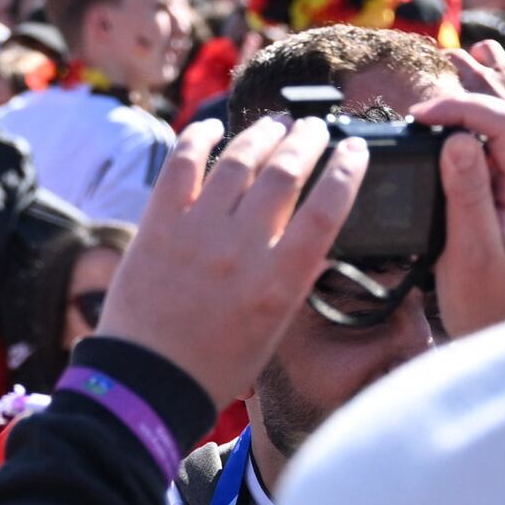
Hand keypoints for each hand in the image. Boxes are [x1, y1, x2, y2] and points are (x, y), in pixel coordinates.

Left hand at [94, 113, 357, 409]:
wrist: (148, 381)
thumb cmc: (215, 365)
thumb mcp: (274, 328)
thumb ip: (293, 278)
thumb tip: (313, 233)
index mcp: (278, 283)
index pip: (326, 211)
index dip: (346, 172)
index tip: (355, 149)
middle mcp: (241, 251)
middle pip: (284, 176)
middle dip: (306, 141)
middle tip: (314, 127)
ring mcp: (197, 233)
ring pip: (238, 162)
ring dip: (261, 135)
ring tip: (276, 124)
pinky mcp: (157, 225)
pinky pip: (181, 166)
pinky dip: (199, 139)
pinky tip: (213, 127)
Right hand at [409, 87, 504, 333]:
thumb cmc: (492, 308)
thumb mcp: (472, 253)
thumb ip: (467, 195)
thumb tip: (457, 139)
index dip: (462, 109)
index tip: (419, 117)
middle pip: (500, 125)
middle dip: (456, 112)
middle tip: (411, 123)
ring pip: (490, 142)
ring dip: (454, 131)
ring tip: (416, 137)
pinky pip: (483, 165)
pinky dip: (455, 155)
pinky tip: (432, 161)